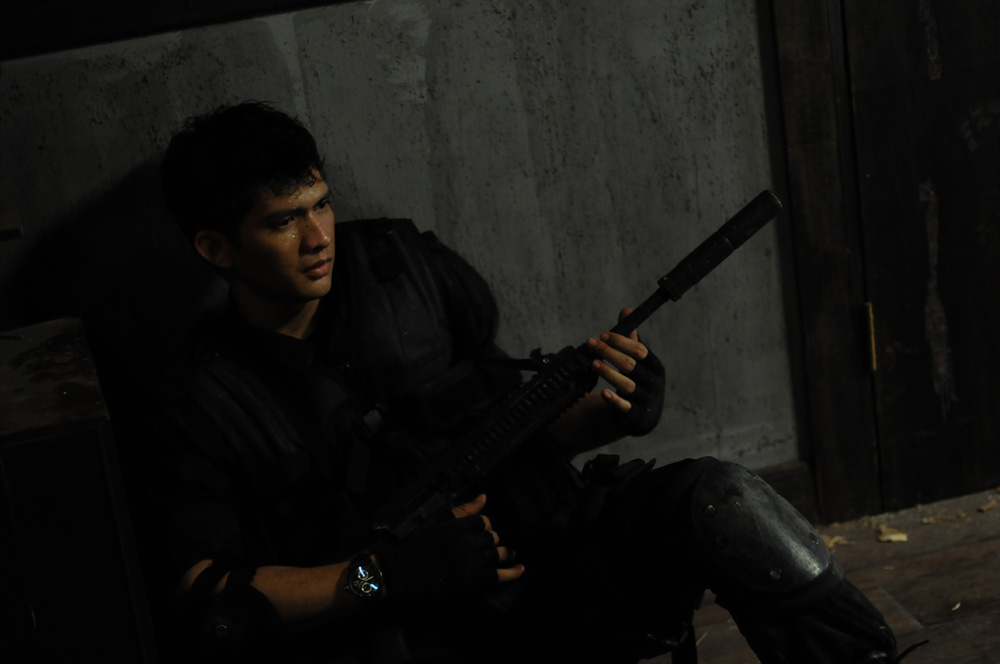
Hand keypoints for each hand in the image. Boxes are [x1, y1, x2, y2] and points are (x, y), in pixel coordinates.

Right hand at [373, 494, 523, 599]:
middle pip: (492, 537)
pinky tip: (520, 569)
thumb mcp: (436, 521)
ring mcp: (474, 562)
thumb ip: (462, 510)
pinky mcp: (474, 581)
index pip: (484, 521)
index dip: (482, 526)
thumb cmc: (414, 544)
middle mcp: (471, 542)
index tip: (478, 531)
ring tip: (509, 555)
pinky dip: (512, 572)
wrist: (400, 572)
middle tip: (485, 546)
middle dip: (490, 540)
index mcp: (461, 525)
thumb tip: (484, 496)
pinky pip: (500, 575)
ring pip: (499, 553)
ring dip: (505, 553)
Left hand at [586, 307, 665, 435]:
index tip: (603, 335)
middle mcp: (652, 382)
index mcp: (654, 365)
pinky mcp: (636, 414)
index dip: (621, 341)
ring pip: (627, 385)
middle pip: (631, 365)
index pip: (639, 350)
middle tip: (591, 343)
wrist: (645, 415)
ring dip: (609, 373)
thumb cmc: (639, 379)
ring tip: (593, 363)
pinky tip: (603, 392)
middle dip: (610, 352)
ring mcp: (645, 399)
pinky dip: (614, 400)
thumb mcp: (638, 360)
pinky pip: (625, 407)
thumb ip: (630, 338)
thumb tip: (626, 310)